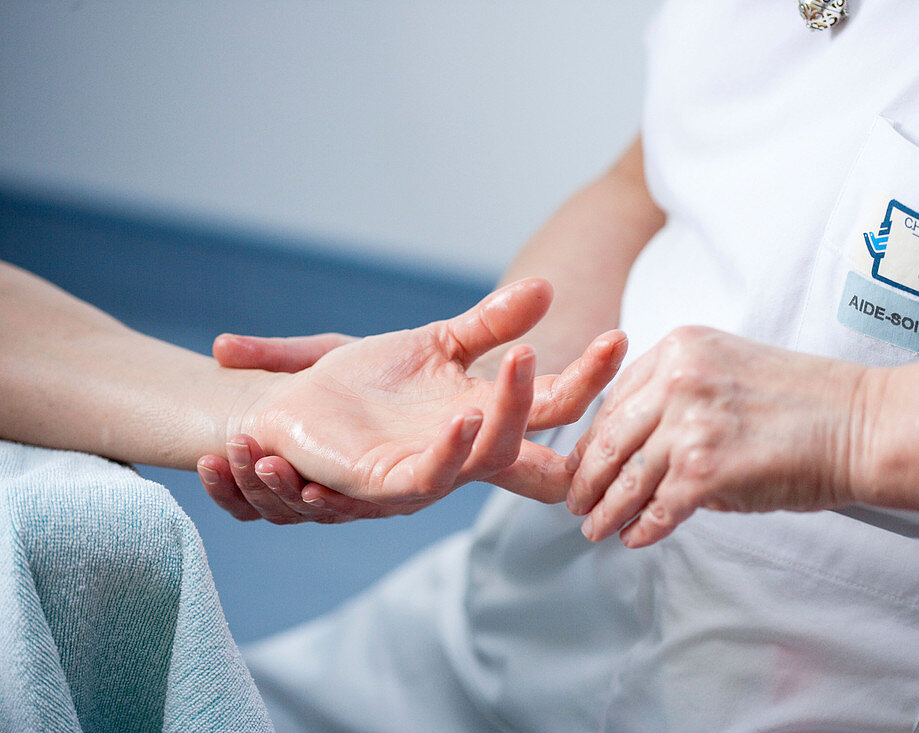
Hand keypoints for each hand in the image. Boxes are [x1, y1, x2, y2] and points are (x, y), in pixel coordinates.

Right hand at [198, 332, 395, 522]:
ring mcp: (359, 498)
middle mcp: (327, 490)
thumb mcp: (327, 353)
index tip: (206, 461)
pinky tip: (313, 489)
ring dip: (279, 495)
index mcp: (300, 464)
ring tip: (267, 464)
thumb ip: (276, 355)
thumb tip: (219, 346)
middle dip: (244, 489)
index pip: (247, 492)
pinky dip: (329, 502)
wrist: (459, 385)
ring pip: (304, 515)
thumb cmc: (390, 372)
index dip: (224, 486)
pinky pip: (357, 510)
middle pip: (270, 509)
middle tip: (223, 458)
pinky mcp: (396, 496)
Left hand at [225, 278, 625, 510]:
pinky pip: (434, 474)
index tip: (619, 336)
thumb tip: (546, 287)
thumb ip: (490, 322)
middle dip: (580, 389)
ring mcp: (435, 466)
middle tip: (608, 343)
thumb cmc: (367, 383)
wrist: (300, 408)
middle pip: (541, 426)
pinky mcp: (391, 482)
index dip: (591, 374)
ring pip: (496, 452)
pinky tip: (465, 415)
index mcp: (486, 410)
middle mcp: (470, 444)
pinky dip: (455, 450)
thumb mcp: (435, 344)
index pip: (554, 398)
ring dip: (512, 410)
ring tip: (522, 358)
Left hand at [566, 326, 868, 547]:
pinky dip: (642, 528)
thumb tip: (639, 446)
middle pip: (608, 437)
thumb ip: (680, 394)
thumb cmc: (809, 402)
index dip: (593, 437)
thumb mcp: (730, 369)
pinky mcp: (705, 470)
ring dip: (605, 510)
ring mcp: (689, 424)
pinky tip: (634, 539)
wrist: (865, 424)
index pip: (616, 399)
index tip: (583, 460)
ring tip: (593, 529)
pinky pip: (657, 508)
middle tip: (574, 501)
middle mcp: (677, 379)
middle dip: (585, 476)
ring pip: (625, 477)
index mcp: (679, 348)